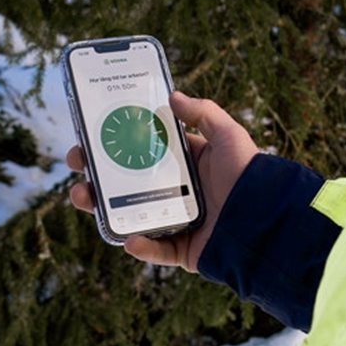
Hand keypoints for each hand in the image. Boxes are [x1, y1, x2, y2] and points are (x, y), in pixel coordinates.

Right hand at [66, 90, 258, 271]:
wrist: (267, 217)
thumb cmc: (248, 173)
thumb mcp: (229, 134)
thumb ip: (203, 113)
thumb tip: (172, 95)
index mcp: (187, 164)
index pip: (144, 152)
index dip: (116, 145)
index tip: (91, 136)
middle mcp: (179, 192)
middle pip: (128, 184)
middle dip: (97, 175)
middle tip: (78, 164)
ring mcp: (179, 221)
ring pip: (131, 216)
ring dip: (103, 208)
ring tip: (82, 196)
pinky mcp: (184, 250)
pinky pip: (156, 250)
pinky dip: (140, 246)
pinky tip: (128, 237)